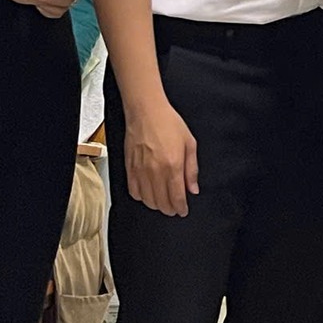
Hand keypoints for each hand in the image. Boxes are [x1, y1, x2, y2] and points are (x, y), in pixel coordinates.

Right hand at [123, 98, 200, 216]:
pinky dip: (142, 197)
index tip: (183, 211)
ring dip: (157, 205)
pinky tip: (148, 193)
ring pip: (148, 200)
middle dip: (170, 209)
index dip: (181, 208)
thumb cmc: (168, 123)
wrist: (146, 112)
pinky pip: (134, 192)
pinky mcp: (129, 169)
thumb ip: (192, 169)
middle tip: (175, 207)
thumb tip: (193, 189)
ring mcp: (141, 172)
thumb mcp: (190, 143)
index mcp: (173, 166)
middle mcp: (156, 172)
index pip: (177, 197)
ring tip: (163, 201)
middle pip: (162, 203)